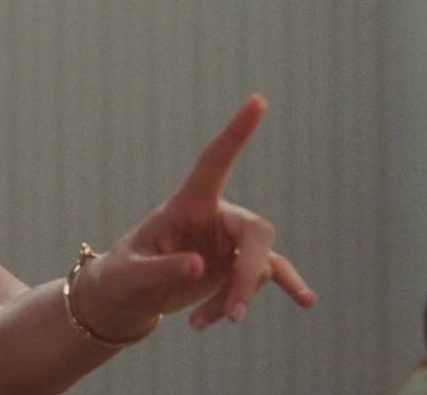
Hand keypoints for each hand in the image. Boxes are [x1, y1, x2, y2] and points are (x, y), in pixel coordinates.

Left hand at [80, 96, 317, 334]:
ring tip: (201, 325)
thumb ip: (162, 270)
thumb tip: (201, 267)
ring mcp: (228, 242)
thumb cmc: (119, 279)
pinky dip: (284, 288)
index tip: (258, 100)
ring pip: (259, 264)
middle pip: (255, 231)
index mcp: (185, 206)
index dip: (236, 133)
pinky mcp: (237, 265)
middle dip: (248, 274)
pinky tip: (307, 301)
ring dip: (237, 298)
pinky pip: (269, 274)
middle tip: (236, 316)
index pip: (214, 162)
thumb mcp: (130, 277)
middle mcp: (213, 217)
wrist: (124, 299)